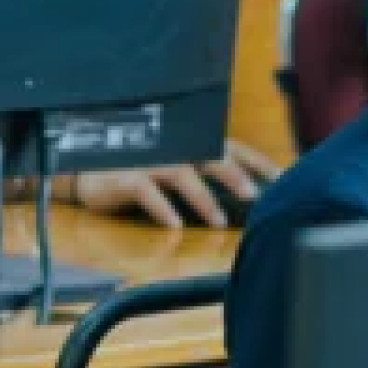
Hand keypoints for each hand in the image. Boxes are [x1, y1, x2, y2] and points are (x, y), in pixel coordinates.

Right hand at [60, 139, 275, 229]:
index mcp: (191, 141)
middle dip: (234, 174)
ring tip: (219, 221)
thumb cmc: (140, 167)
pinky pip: (146, 191)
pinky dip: (162, 208)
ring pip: (181, 174)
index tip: (283, 178)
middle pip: (209, 155)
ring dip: (202, 198)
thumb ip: (206, 172)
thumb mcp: (175, 165)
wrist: (84, 167)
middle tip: (255, 196)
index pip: (232, 147)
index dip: (258, 161)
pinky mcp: (125, 176)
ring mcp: (149, 159)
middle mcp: (173, 146)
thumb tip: (249, 194)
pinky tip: (175, 225)